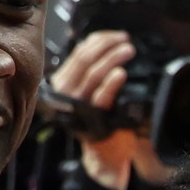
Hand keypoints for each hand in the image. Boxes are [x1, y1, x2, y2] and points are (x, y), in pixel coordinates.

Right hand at [45, 29, 171, 189]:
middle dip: (106, 46)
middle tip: (125, 41)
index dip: (98, 40)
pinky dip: (111, 83)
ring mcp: (78, 106)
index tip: (116, 36)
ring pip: (93, 74)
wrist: (105, 154)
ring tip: (128, 50)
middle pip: (84, 59)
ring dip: (112, 58)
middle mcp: (65, 93)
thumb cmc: (100, 120)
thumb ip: (90, 71)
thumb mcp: (89, 92)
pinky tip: (121, 73)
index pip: (78, 53)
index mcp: (62, 82)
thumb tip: (101, 42)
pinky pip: (101, 96)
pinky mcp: (93, 118)